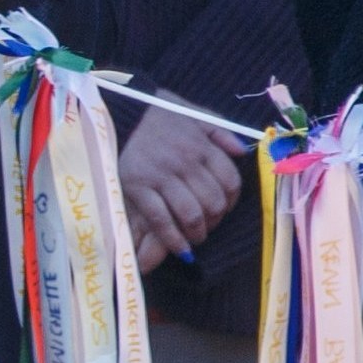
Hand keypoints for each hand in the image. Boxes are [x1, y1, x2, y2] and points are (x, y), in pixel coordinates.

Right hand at [120, 114, 252, 262]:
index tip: (224, 209)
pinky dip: (173, 239)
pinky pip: (161, 220)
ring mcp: (161, 175)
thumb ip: (221, 131)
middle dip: (215, 220)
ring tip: (195, 238)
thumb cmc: (160, 116)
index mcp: (201, 145)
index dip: (232, 201)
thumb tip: (242, 151)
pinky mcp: (138, 187)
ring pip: (191, 214)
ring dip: (197, 232)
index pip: (230, 181)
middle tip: (208, 226)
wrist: (119, 113)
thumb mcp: (195, 114)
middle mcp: (185, 161)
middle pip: (213, 201)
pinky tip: (180, 248)